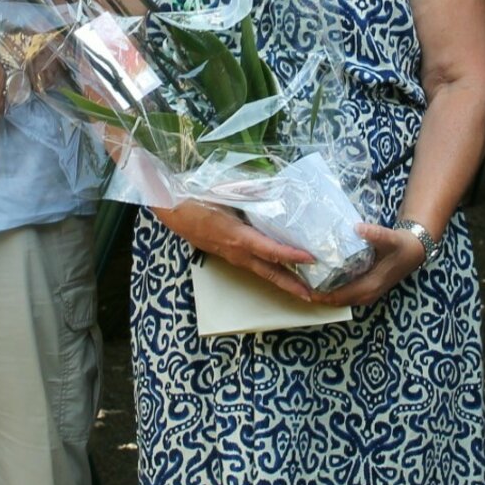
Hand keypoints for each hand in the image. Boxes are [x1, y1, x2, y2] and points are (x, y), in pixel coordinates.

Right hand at [156, 201, 318, 302]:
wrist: (172, 212)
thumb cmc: (195, 201)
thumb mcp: (222, 192)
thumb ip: (249, 191)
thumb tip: (273, 189)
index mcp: (238, 237)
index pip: (269, 250)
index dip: (291, 255)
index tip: (311, 258)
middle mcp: (238, 253)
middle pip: (270, 273)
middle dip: (292, 285)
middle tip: (313, 296)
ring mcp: (233, 257)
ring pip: (263, 272)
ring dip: (284, 280)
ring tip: (304, 288)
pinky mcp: (230, 255)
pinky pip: (256, 266)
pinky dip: (272, 270)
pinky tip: (283, 268)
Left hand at [311, 223, 427, 306]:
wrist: (413, 250)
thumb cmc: (400, 246)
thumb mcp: (390, 238)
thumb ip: (375, 234)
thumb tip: (358, 228)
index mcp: (369, 286)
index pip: (339, 296)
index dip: (320, 294)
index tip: (302, 286)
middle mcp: (366, 294)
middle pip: (336, 300)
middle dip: (318, 294)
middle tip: (297, 282)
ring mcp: (367, 293)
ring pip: (340, 298)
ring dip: (324, 292)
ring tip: (305, 280)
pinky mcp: (367, 288)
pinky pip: (345, 293)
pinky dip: (333, 289)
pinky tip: (322, 277)